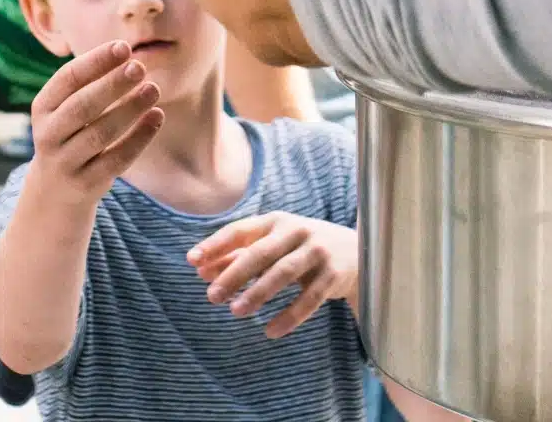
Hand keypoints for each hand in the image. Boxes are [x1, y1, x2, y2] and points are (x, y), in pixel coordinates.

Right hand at [24, 41, 163, 200]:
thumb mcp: (67, 107)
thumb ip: (89, 83)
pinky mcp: (86, 183)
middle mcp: (48, 135)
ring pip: (101, 134)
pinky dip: (139, 137)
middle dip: (112, 85)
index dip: (96, 62)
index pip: (67, 79)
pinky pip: (116, 160)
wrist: (55, 189)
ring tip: (153, 89)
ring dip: (130, 109)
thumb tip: (126, 54)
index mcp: (42, 107)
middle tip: (139, 67)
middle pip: (82, 106)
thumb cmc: (70, 132)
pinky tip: (157, 117)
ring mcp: (65, 162)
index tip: (124, 47)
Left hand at [188, 212, 358, 337]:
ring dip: (258, 293)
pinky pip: (309, 299)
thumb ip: (238, 257)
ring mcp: (317, 251)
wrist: (359, 253)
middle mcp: (297, 231)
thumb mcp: (273, 247)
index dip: (215, 245)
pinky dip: (289, 316)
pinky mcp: (333, 275)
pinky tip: (270, 331)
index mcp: (276, 221)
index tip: (192, 261)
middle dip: (234, 274)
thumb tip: (201, 272)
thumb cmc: (303, 249)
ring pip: (283, 273)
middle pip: (261, 253)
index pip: (240, 230)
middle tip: (212, 297)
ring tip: (236, 311)